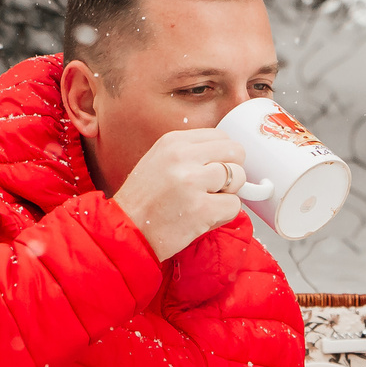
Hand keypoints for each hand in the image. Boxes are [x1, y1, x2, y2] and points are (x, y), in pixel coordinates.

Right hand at [112, 128, 248, 260]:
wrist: (126, 231)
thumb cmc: (143, 202)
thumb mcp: (159, 161)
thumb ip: (191, 154)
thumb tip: (225, 156)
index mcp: (173, 142)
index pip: (221, 136)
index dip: (224, 156)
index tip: (215, 169)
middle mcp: (183, 157)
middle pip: (235, 152)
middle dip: (232, 172)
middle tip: (214, 188)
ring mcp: (193, 182)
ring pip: (239, 178)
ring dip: (228, 194)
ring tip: (205, 203)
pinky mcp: (202, 208)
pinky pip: (234, 205)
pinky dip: (224, 215)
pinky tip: (203, 218)